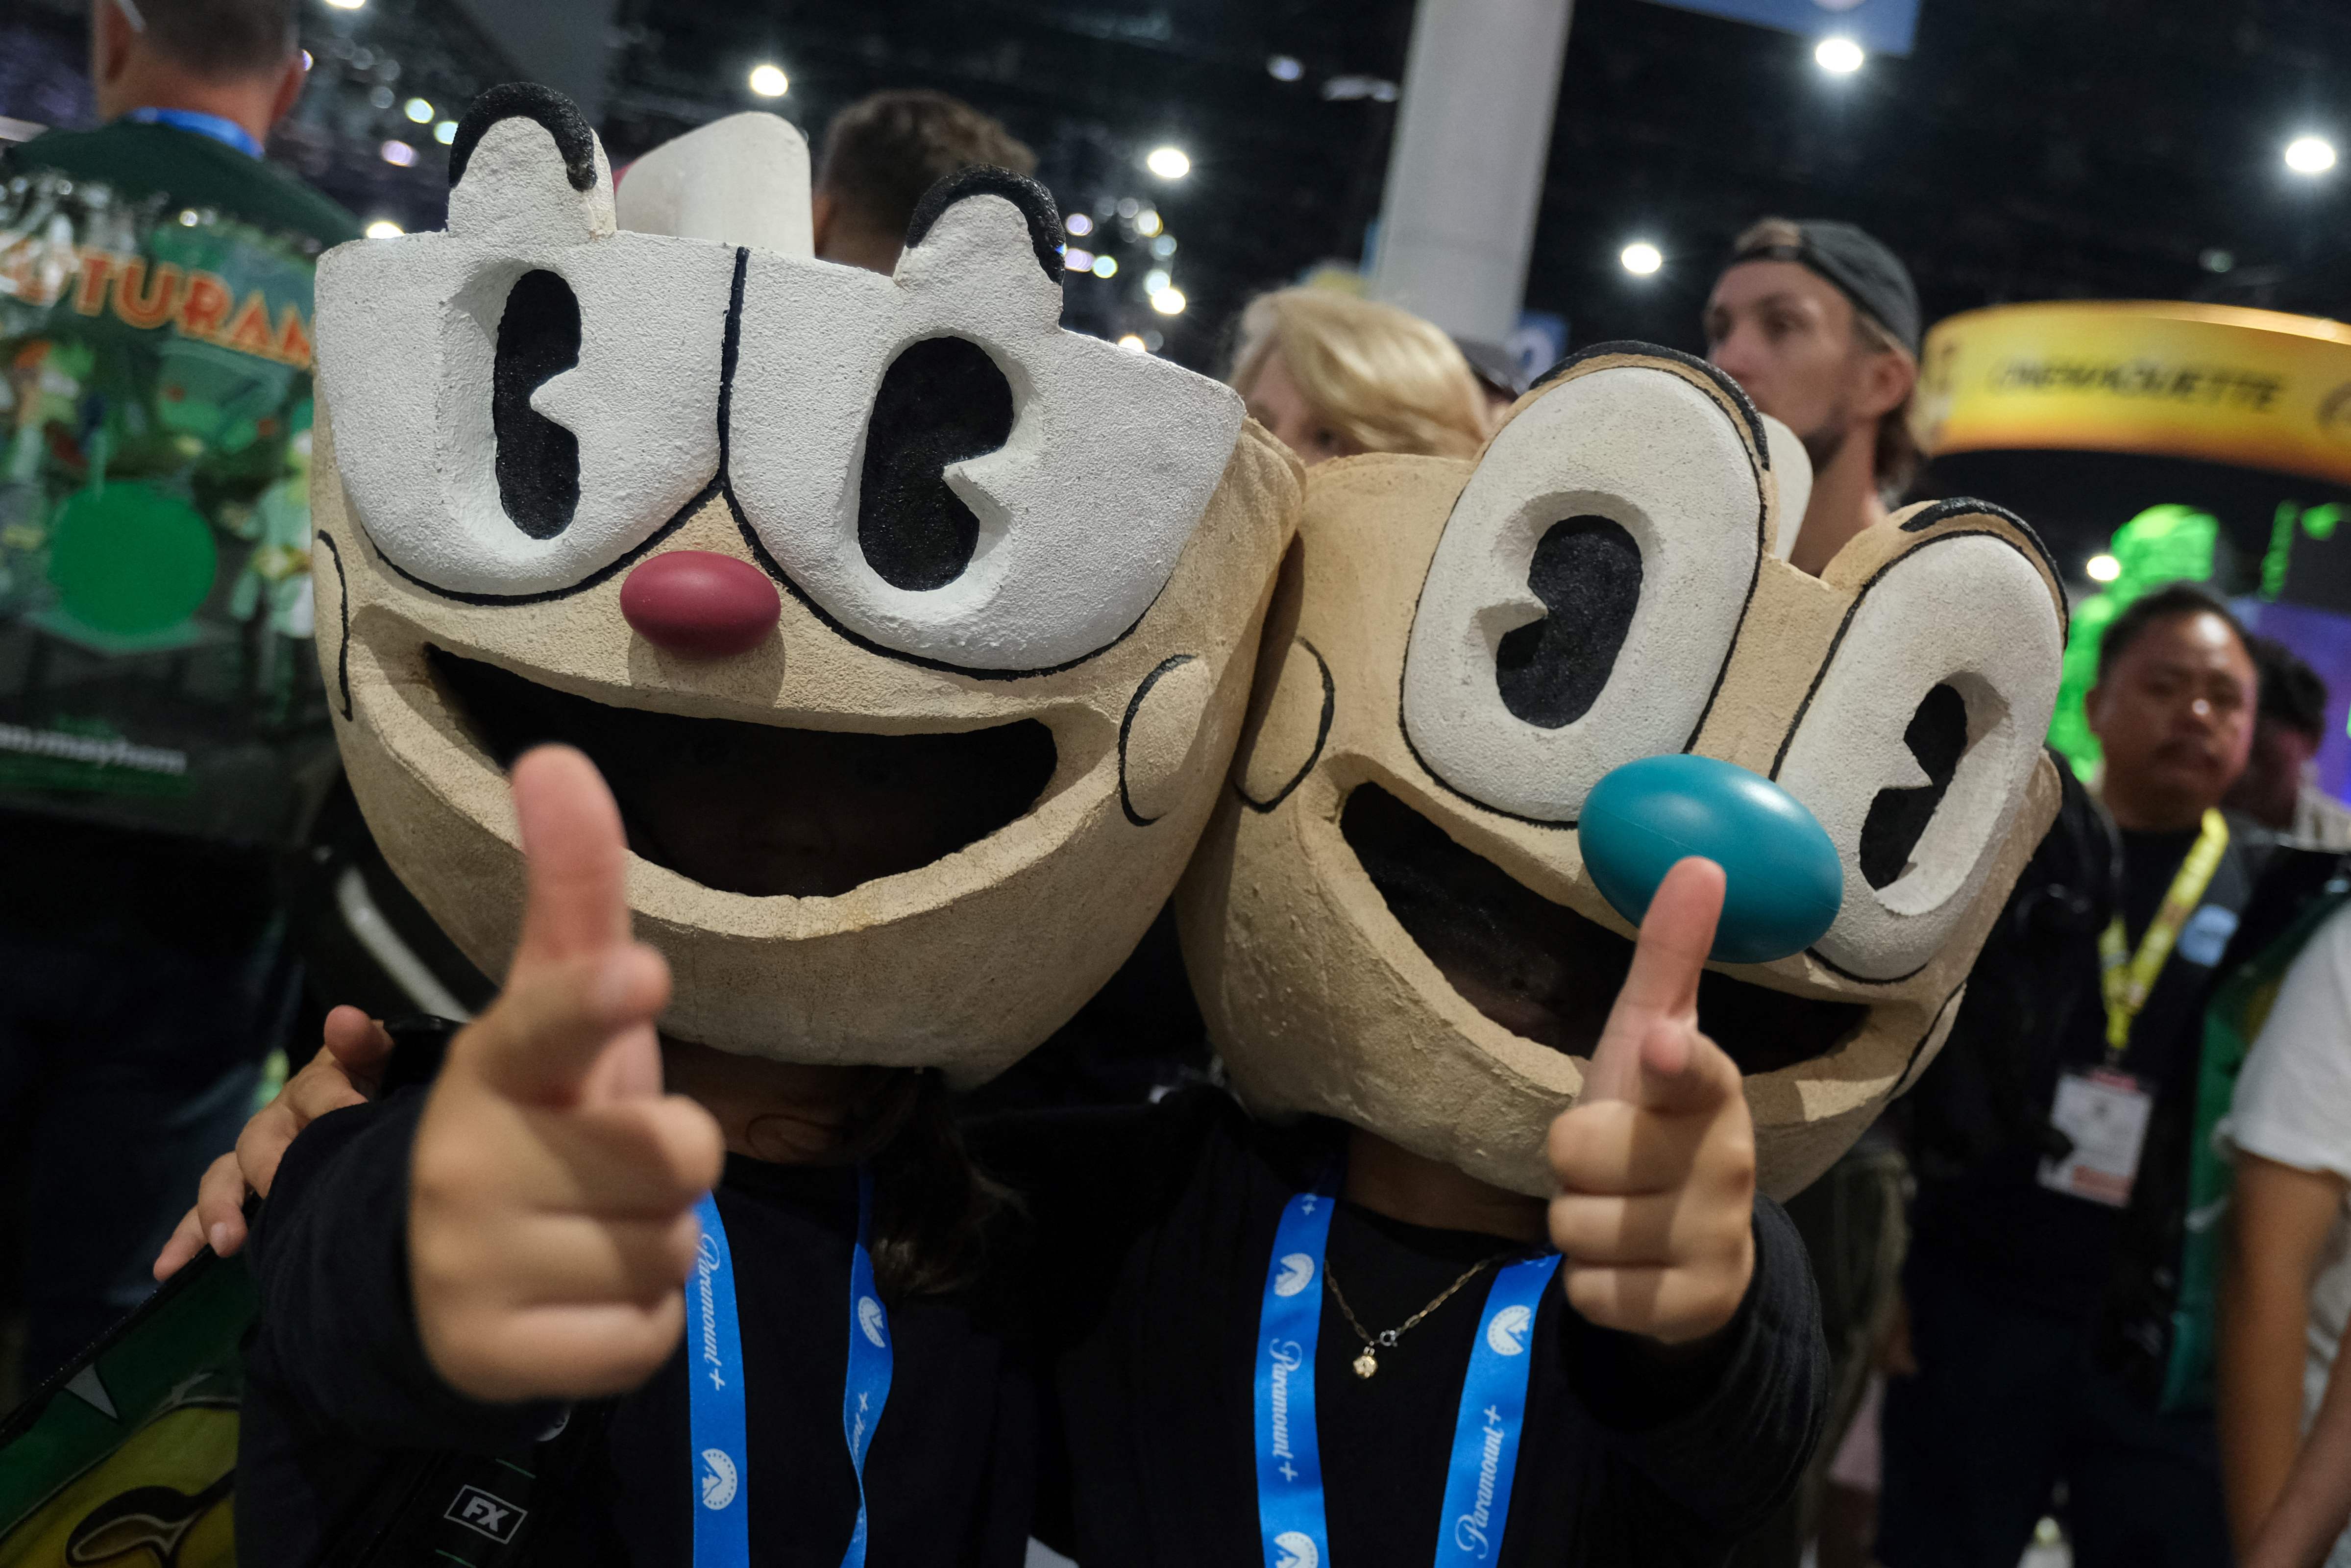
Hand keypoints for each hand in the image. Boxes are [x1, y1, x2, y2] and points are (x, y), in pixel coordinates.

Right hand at [153, 1006, 396, 1279]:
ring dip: (218, 1210)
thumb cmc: (373, 1085)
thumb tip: (344, 1020)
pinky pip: (205, 1219)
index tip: (355, 1115)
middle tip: (278, 1186)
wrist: (372, 1112)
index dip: (335, 1102)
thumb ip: (364, 1042)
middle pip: (260, 1142)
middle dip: (268, 1167)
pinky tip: (169, 1268)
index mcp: (311, 1091)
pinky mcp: (242, 1197)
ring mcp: (253, 1163)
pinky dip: (186, 1241)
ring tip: (225, 1241)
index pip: (317, 1092)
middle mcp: (275, 1125)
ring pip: (223, 1182)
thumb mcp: (379, 1060)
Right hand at [407, 745, 723, 1401]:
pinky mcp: (493, 1354)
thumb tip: (556, 753)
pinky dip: (634, 1322)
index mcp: (497, 1066)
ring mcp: (469, 1263)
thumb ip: (573, 892)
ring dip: (655, 1242)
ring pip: (667, 1247)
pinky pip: (645, 1334)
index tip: (641, 976)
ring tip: (594, 1228)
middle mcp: (465, 1160)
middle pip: (675, 1154)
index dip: (598, 1001)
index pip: (551, 1024)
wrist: (441, 1270)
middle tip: (616, 1165)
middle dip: (672, 1165)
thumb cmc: (538, 1113)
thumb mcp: (561, 1009)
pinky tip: (578, 1298)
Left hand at [1546, 858, 1757, 1346]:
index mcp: (1710, 1092)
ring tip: (1615, 1211)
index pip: (1695, 1071)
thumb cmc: (1654, 1123)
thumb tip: (1699, 860)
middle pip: (1582, 1154)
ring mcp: (1718, 1239)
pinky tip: (1626, 1268)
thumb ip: (1667, 958)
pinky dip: (1590, 1284)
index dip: (1674, 1059)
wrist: (1698, 1251)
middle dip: (1572, 1161)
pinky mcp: (1696, 1306)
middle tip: (1607, 1161)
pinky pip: (1593, 1292)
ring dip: (1578, 1224)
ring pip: (1580, 1227)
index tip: (1659, 1044)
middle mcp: (1727, 1165)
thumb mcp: (1649, 1041)